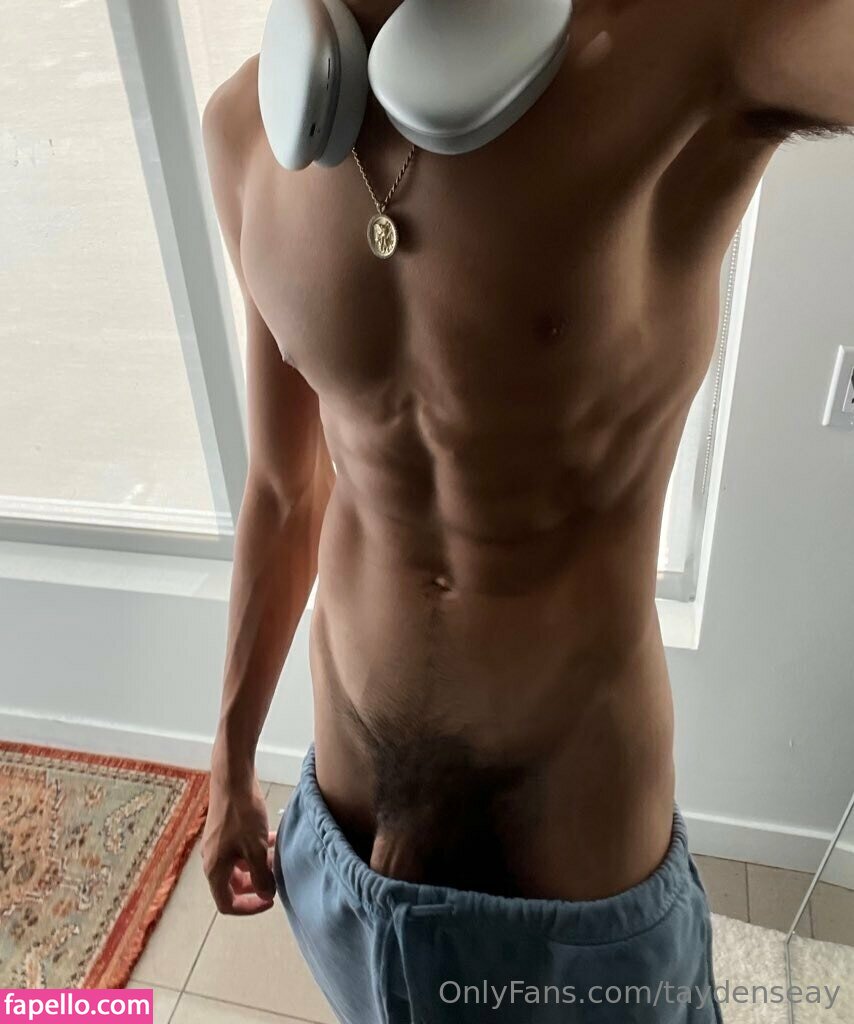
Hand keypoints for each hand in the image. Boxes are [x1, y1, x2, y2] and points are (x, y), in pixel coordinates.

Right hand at [202, 758, 277, 914]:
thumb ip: (262, 876)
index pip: (227, 903)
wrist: (232, 778)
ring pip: (240, 865)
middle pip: (234, 885)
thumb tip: (266, 895)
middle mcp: (212, 859)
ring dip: (259, 865)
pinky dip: (256, 849)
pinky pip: (241, 848)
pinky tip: (274, 839)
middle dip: (257, 885)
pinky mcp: (225, 829)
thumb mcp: (256, 849)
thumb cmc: (242, 815)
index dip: (249, 907)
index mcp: (215, 869)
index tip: (270, 900)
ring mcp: (218, 843)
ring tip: (278, 858)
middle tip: (276, 878)